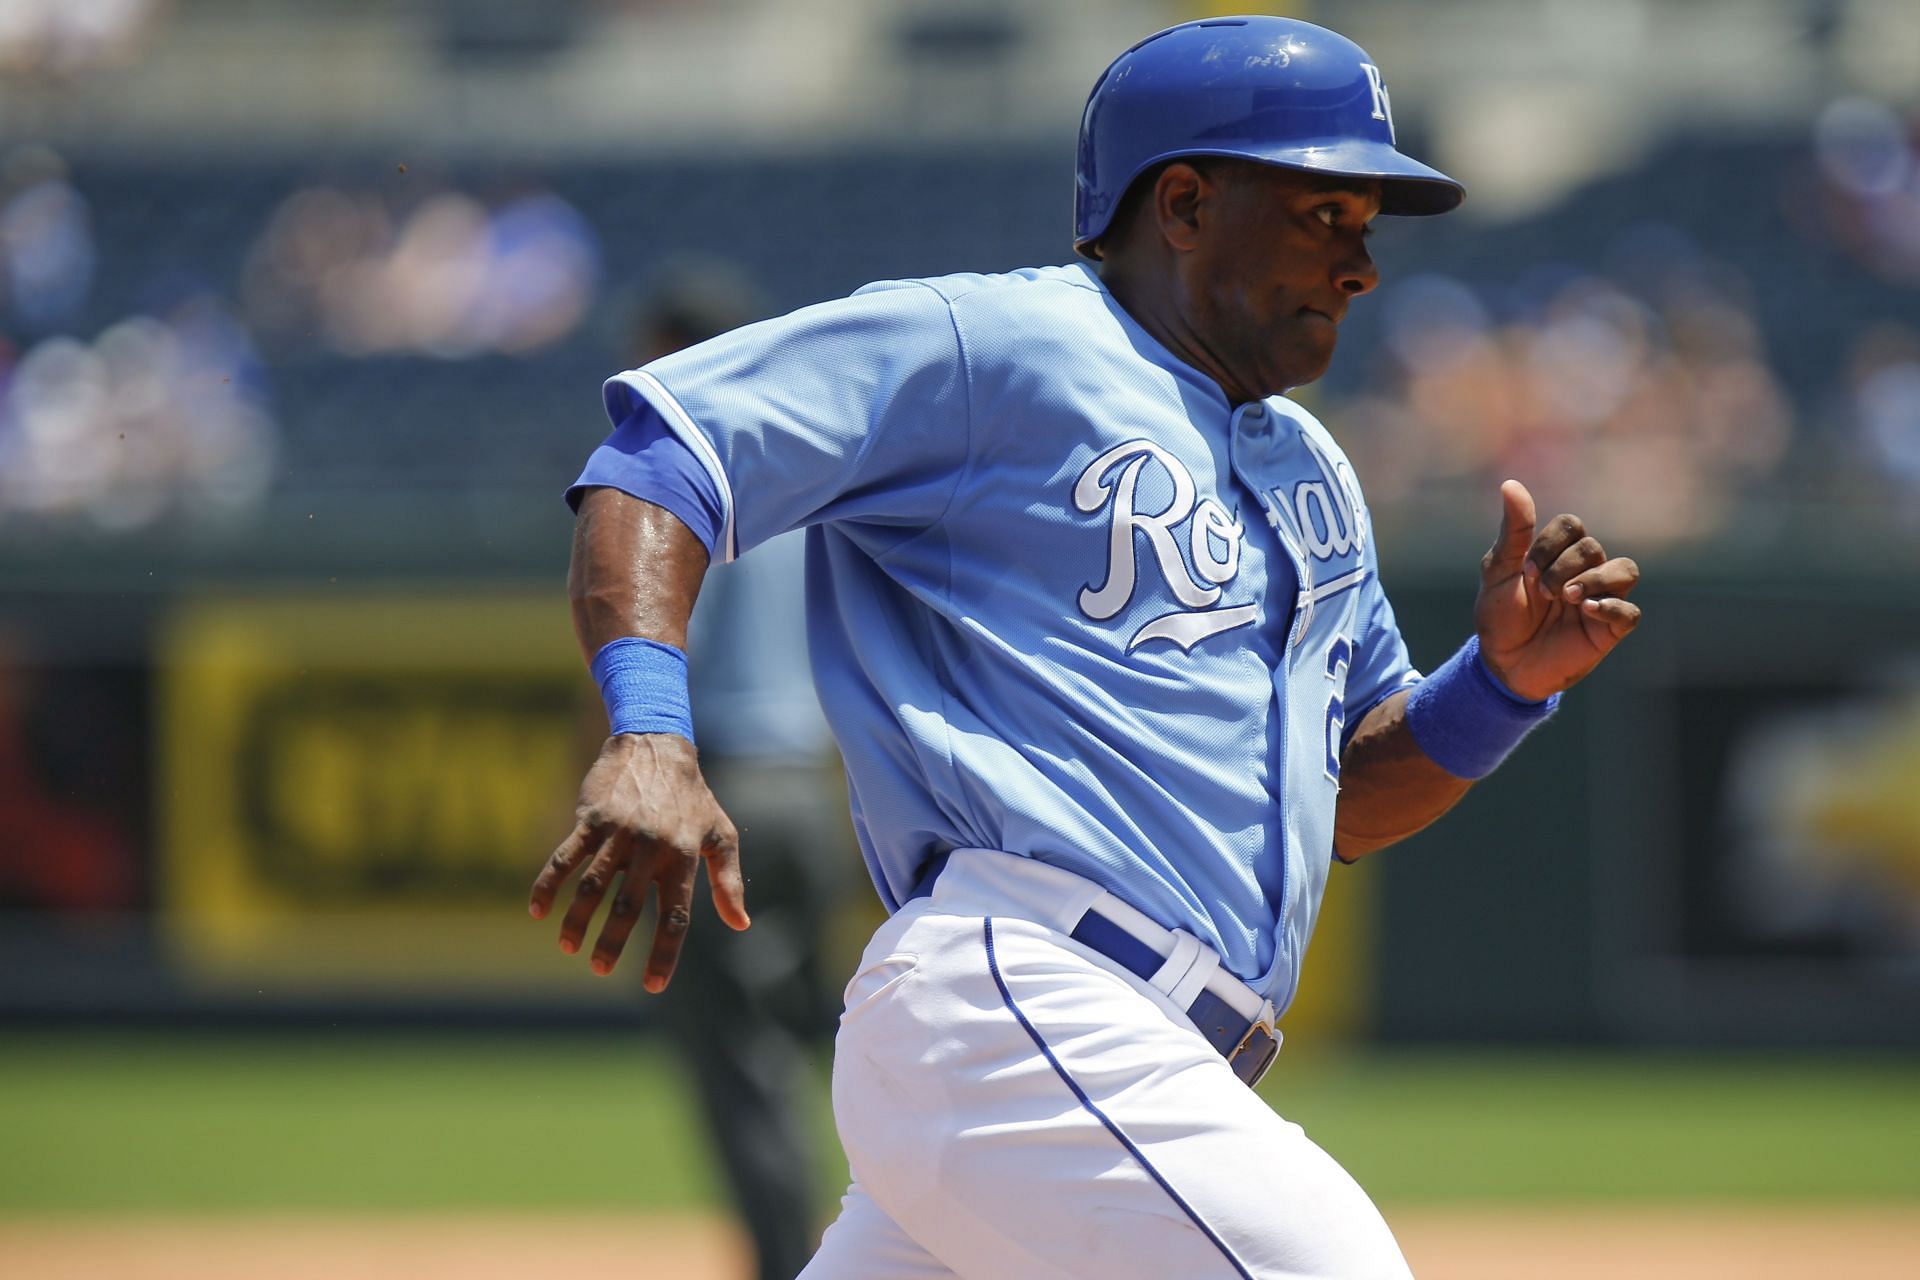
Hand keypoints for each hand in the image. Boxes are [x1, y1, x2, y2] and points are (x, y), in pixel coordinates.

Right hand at [529, 733, 747, 990]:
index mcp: (684, 858)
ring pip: (593, 885)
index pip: (675, 916)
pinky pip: (565, 856)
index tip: (652, 986)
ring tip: (569, 947)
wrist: (657, 744)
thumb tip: (740, 924)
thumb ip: (728, 881)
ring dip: (578, 920)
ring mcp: (619, 833)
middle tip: (599, 969)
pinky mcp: (591, 818)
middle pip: (629, 907)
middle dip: (612, 943)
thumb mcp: (721, 834)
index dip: (664, 953)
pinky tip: (538, 910)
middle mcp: (651, 848)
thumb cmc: (692, 797)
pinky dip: (549, 883)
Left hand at [1475, 479, 1640, 701]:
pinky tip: (1587, 611)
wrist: (1503, 664)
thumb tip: (1510, 483)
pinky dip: (1611, 607)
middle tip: (1542, 592)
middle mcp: (1584, 571)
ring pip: (1625, 570)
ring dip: (1595, 580)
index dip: (1551, 543)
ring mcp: (1601, 598)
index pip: (1572, 526)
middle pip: (1593, 548)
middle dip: (1563, 567)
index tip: (1526, 572)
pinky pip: (1630, 611)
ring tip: (1567, 598)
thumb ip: (1512, 532)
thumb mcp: (1499, 573)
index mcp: (1558, 554)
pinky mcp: (1609, 629)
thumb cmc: (1500, 616)